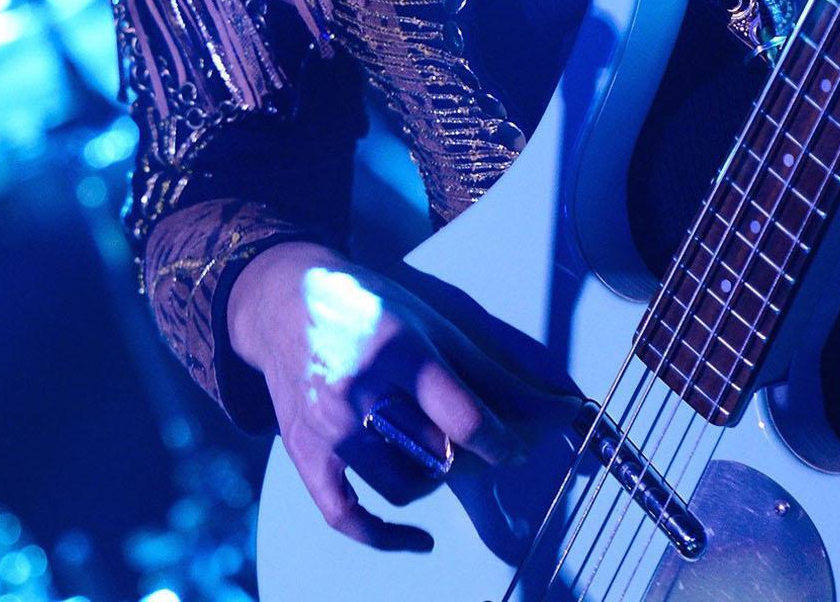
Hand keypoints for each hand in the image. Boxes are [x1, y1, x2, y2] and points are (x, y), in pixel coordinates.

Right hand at [226, 240, 551, 553]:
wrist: (284, 302)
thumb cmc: (369, 305)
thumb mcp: (433, 321)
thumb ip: (492, 370)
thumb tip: (556, 408)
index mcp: (398, 347)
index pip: (463, 416)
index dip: (503, 441)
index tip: (519, 446)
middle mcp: (359, 389)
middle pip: (436, 454)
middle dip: (467, 454)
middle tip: (474, 439)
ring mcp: (327, 427)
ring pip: (403, 486)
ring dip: (433, 478)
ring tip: (435, 450)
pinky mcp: (305, 453)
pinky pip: (347, 517)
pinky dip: (386, 536)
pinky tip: (418, 538)